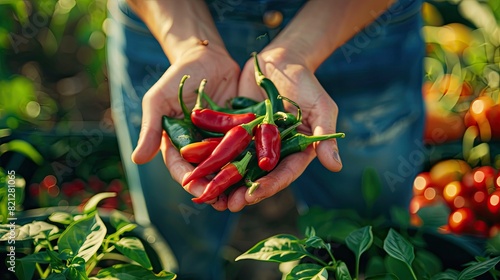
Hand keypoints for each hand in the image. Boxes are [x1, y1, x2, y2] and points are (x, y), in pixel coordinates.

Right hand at [132, 44, 238, 208]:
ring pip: (228, 166)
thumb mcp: (159, 100)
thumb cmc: (178, 75)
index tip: (199, 191)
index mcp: (177, 143)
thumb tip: (137, 159)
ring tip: (244, 196)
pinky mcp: (239, 132)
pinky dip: (252, 161)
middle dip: (215, 190)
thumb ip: (151, 128)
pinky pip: (246, 148)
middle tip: (225, 204)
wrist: (207, 56)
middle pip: (207, 173)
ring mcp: (220, 140)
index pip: (182, 168)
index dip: (190, 181)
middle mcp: (199, 146)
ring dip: (235, 183)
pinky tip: (261, 172)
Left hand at [226, 48, 342, 211]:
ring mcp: (254, 143)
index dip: (269, 186)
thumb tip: (335, 166)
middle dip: (245, 192)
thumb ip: (324, 134)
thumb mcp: (320, 106)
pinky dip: (213, 159)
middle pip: (259, 177)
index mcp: (296, 151)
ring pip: (239, 167)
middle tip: (229, 205)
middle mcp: (274, 152)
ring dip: (227, 183)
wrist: (280, 59)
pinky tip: (199, 169)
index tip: (253, 195)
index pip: (284, 173)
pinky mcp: (238, 131)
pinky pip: (224, 147)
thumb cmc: (305, 82)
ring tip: (212, 196)